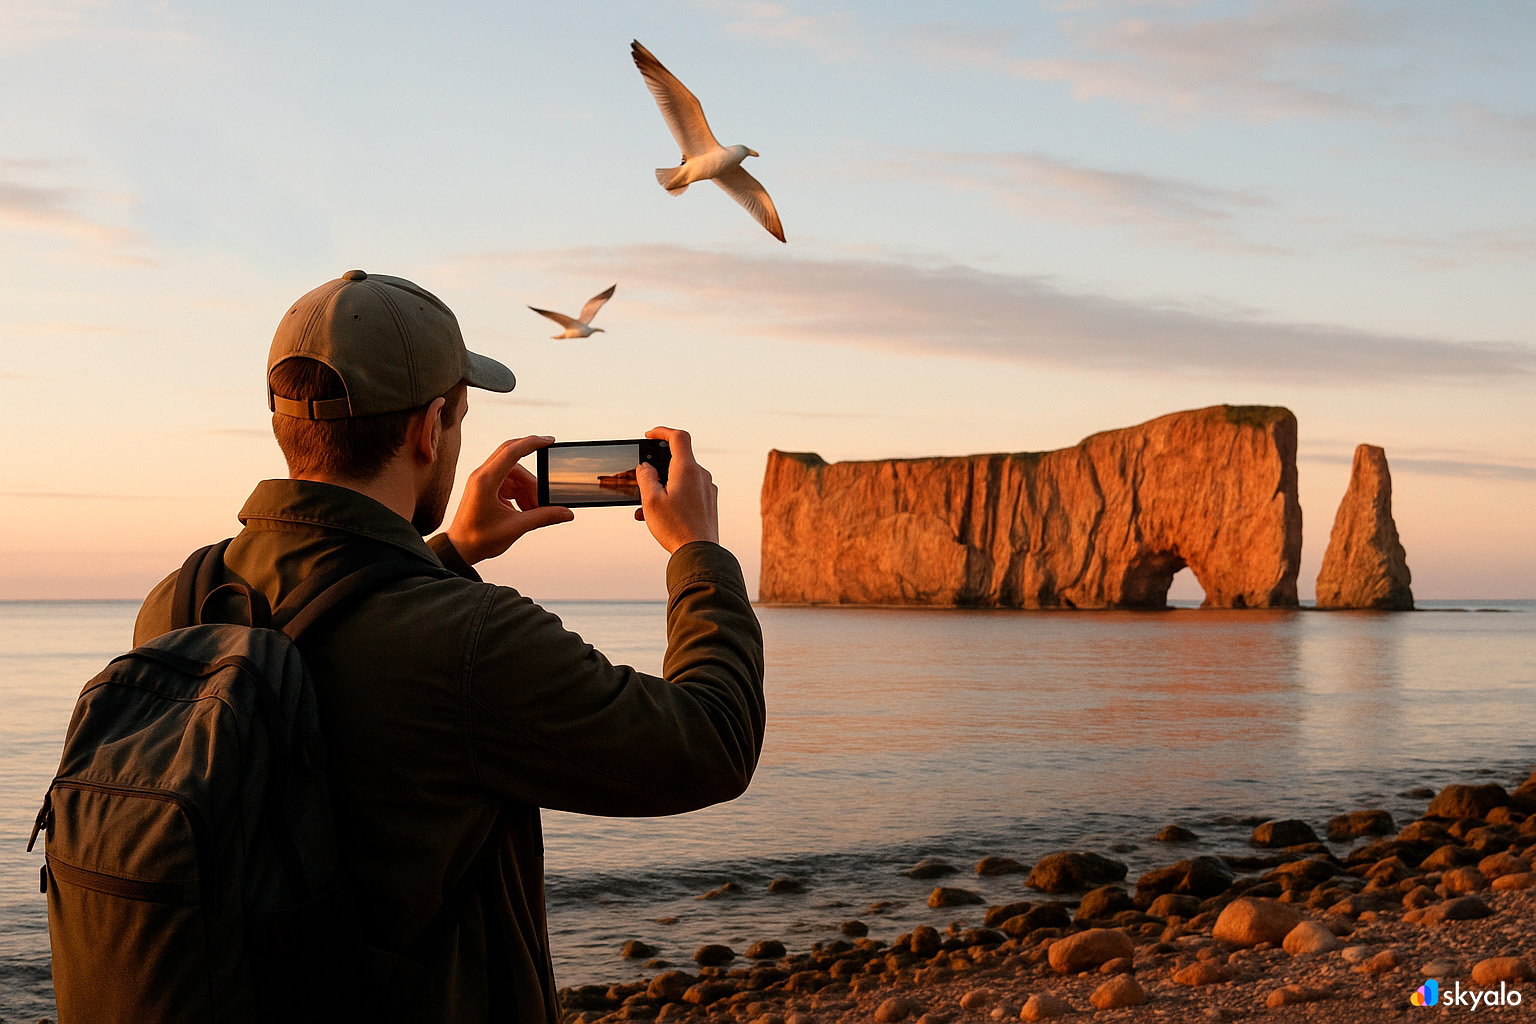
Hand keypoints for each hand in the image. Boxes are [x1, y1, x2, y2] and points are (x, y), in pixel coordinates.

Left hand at [447, 435, 573, 563]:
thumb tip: (566, 513)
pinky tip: (525, 509)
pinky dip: (520, 493)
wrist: (460, 549)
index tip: (550, 441)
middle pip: (512, 457)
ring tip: (534, 510)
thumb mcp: (515, 527)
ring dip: (527, 489)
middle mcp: (482, 476)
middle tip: (548, 474)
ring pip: (513, 473)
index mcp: (485, 481)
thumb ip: (543, 517)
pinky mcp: (485, 487)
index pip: (511, 452)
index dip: (532, 443)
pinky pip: (508, 482)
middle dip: (533, 470)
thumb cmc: (479, 539)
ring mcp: (482, 480)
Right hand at [633, 426, 719, 553]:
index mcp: (687, 469)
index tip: (649, 435)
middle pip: (676, 461)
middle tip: (640, 481)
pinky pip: (687, 493)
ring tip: (644, 509)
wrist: (700, 554)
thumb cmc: (675, 527)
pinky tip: (657, 517)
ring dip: (661, 489)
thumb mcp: (651, 500)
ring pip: (679, 480)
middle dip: (656, 470)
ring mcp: (707, 490)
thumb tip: (645, 467)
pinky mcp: (709, 503)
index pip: (678, 437)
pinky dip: (671, 498)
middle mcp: (701, 476)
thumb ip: (645, 478)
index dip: (662, 431)